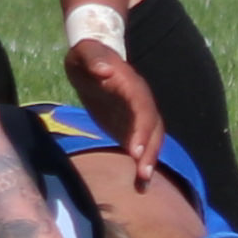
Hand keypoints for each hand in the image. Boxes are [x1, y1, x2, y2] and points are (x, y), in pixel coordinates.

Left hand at [71, 41, 166, 184]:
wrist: (92, 58)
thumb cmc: (87, 54)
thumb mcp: (85, 52)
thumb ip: (94, 60)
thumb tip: (104, 70)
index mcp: (130, 84)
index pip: (141, 108)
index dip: (141, 128)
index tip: (135, 150)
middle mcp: (140, 101)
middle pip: (152, 128)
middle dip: (150, 151)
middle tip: (143, 175)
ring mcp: (137, 114)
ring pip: (151, 139)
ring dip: (149, 161)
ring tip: (143, 184)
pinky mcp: (130, 125)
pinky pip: (140, 145)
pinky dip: (142, 163)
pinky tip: (140, 184)